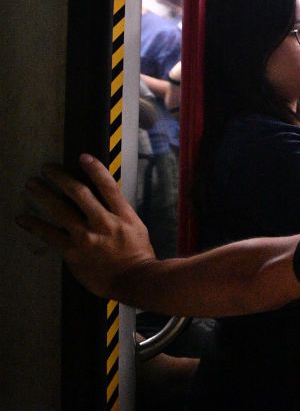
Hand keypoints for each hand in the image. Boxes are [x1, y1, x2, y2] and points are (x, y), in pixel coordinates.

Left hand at [17, 155, 156, 297]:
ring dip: (43, 195)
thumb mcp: (136, 227)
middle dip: (61, 177)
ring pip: (60, 210)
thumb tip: (104, 201)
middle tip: (47, 168)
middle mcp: (103, 222)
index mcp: (122, 214)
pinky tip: (22, 218)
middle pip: (79, 193)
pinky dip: (34, 225)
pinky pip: (49, 235)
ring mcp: (86, 237)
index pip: (107, 186)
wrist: (135, 280)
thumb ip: (119, 213)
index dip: (94, 169)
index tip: (82, 157)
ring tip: (31, 184)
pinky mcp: (73, 252)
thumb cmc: (138, 255)